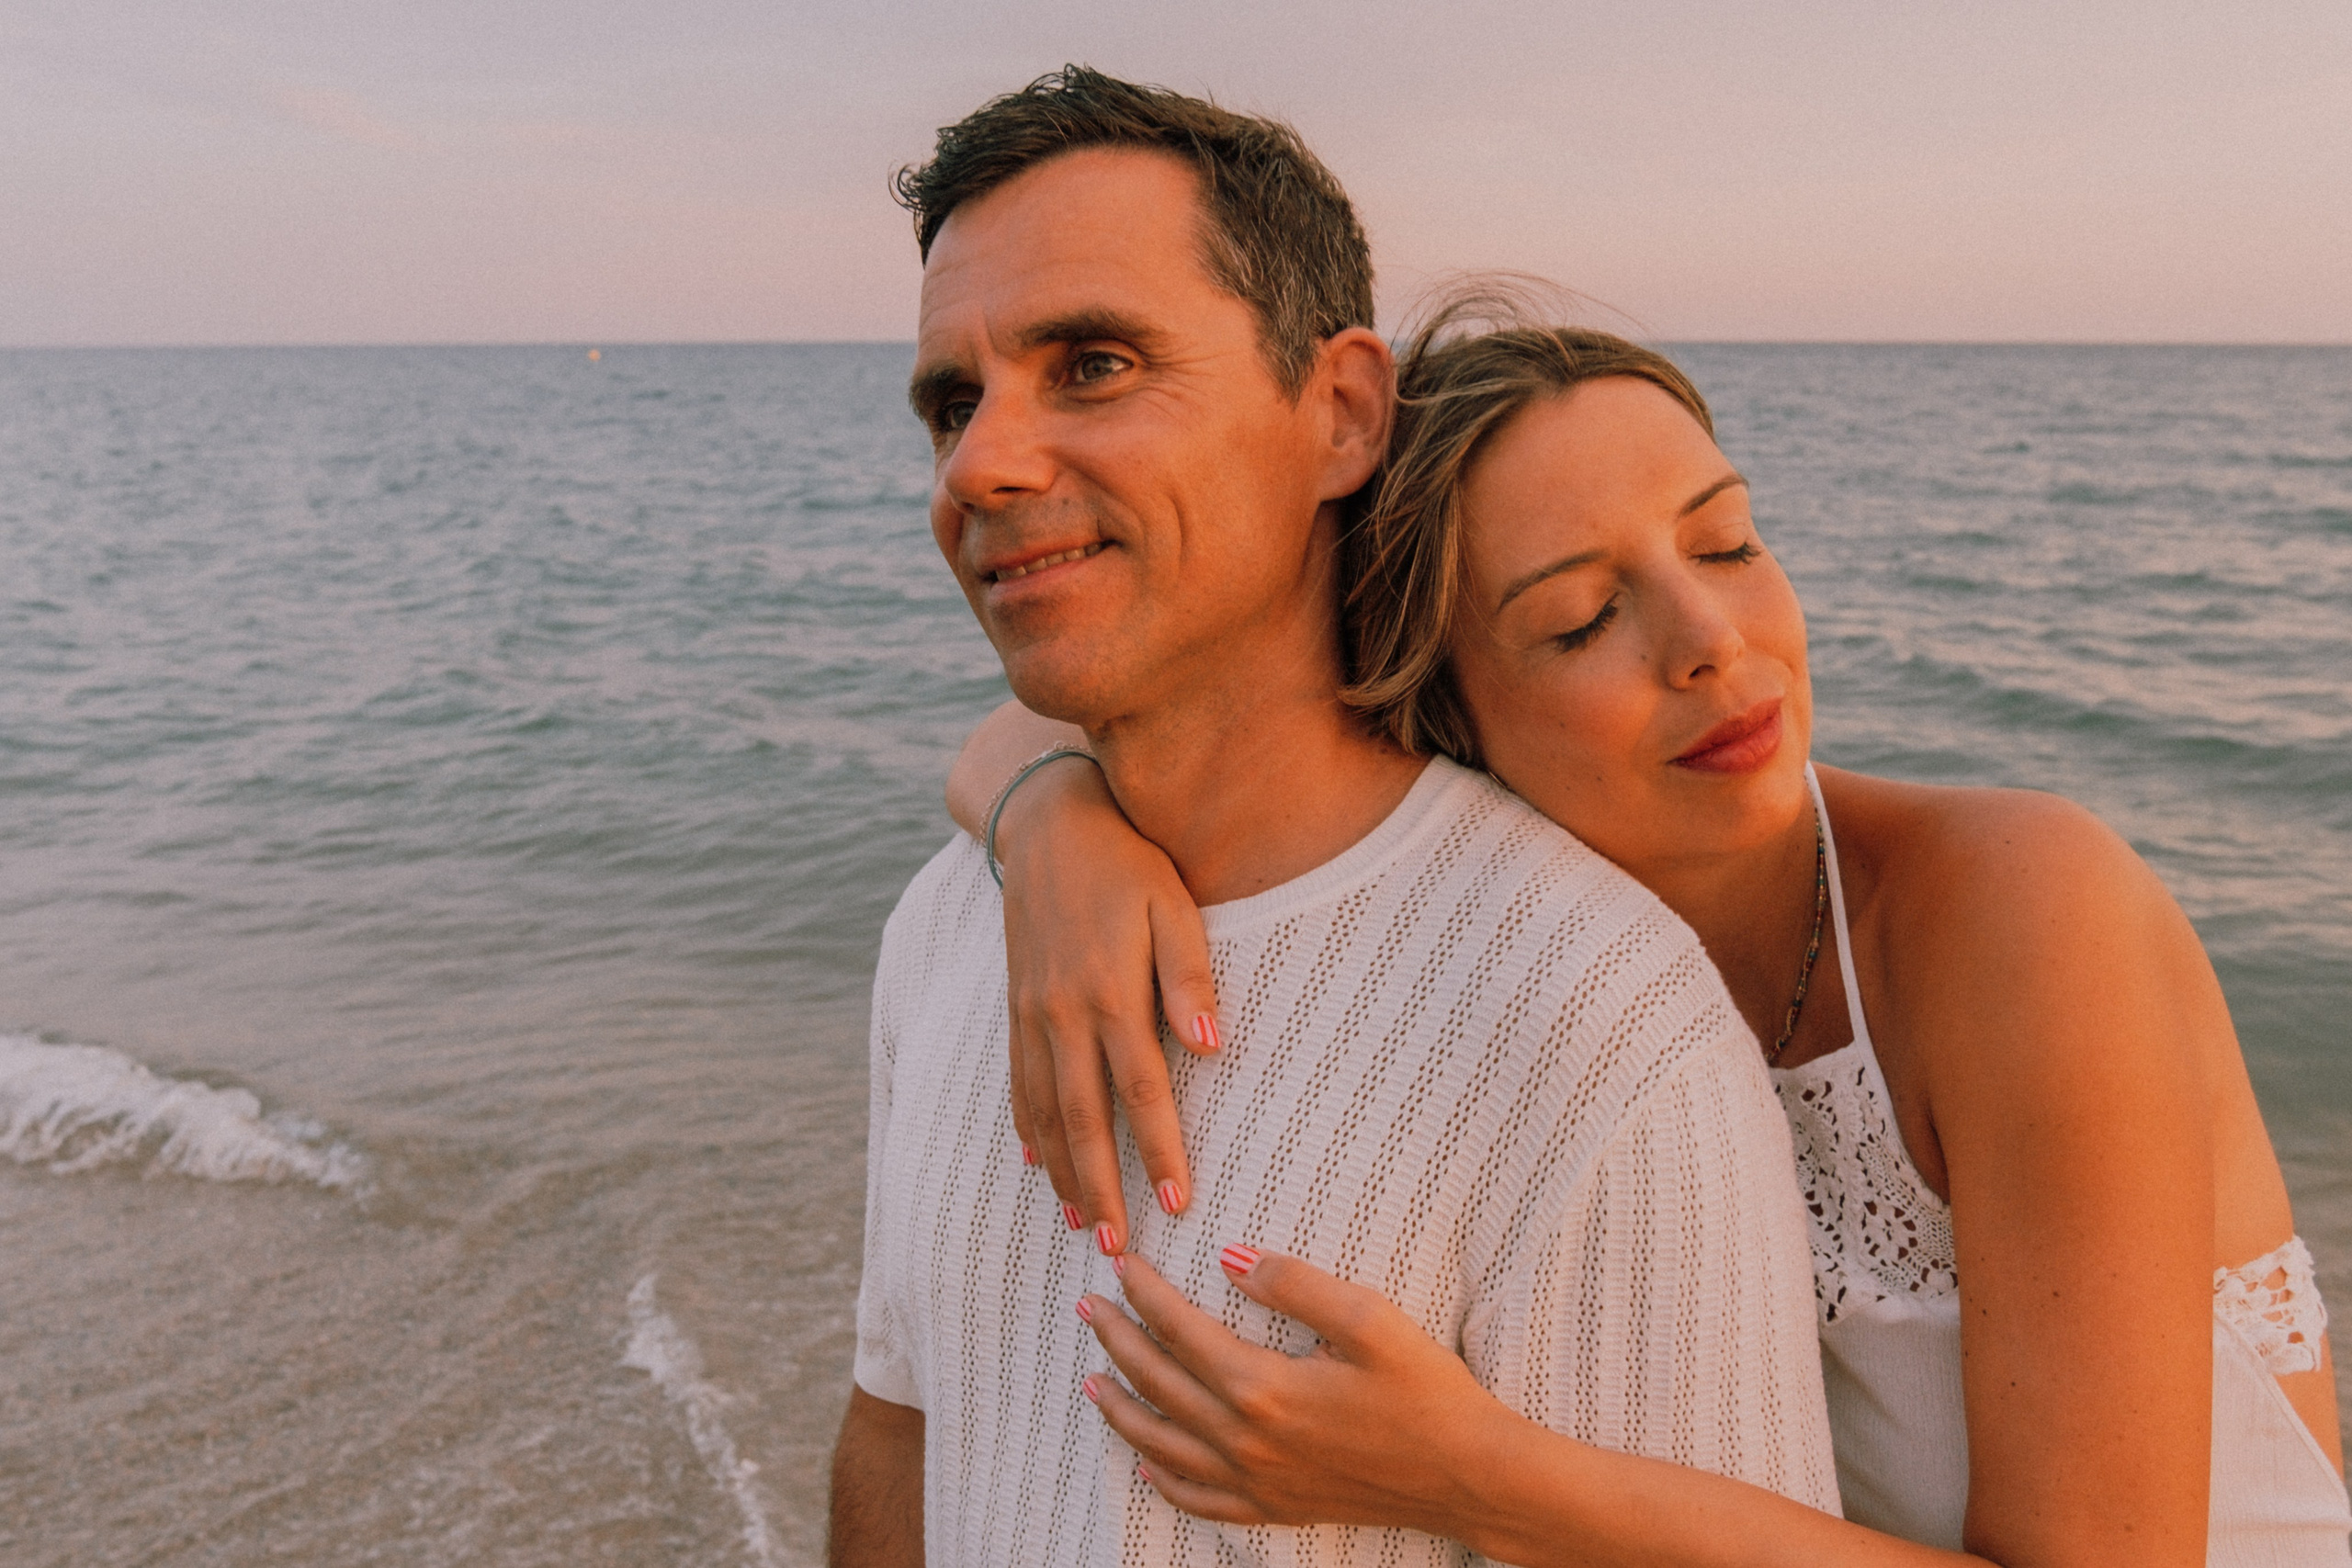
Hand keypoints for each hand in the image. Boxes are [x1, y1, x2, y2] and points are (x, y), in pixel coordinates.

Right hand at [996, 757, 1219, 1251]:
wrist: (1049, 824)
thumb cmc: (1128, 863)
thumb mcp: (1173, 905)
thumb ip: (1189, 976)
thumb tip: (1212, 1046)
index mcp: (1110, 993)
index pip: (1141, 1091)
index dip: (1161, 1151)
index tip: (1179, 1203)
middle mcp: (1063, 1013)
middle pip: (1084, 1118)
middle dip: (1103, 1187)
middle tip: (1119, 1247)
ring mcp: (1031, 1014)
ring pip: (1044, 1111)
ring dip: (1063, 1171)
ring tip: (1080, 1222)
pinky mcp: (1015, 1007)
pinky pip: (1018, 1082)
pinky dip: (1028, 1128)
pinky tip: (1038, 1162)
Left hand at [1076, 1251, 1527, 1537]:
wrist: (1469, 1475)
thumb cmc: (1428, 1392)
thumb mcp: (1370, 1319)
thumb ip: (1295, 1284)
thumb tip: (1230, 1255)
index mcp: (1265, 1389)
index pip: (1182, 1332)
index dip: (1146, 1296)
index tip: (1122, 1265)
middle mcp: (1248, 1441)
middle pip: (1161, 1385)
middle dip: (1118, 1342)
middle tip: (1087, 1309)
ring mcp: (1259, 1482)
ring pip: (1165, 1446)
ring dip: (1123, 1410)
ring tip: (1092, 1381)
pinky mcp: (1277, 1508)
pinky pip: (1200, 1500)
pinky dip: (1164, 1480)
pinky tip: (1145, 1464)